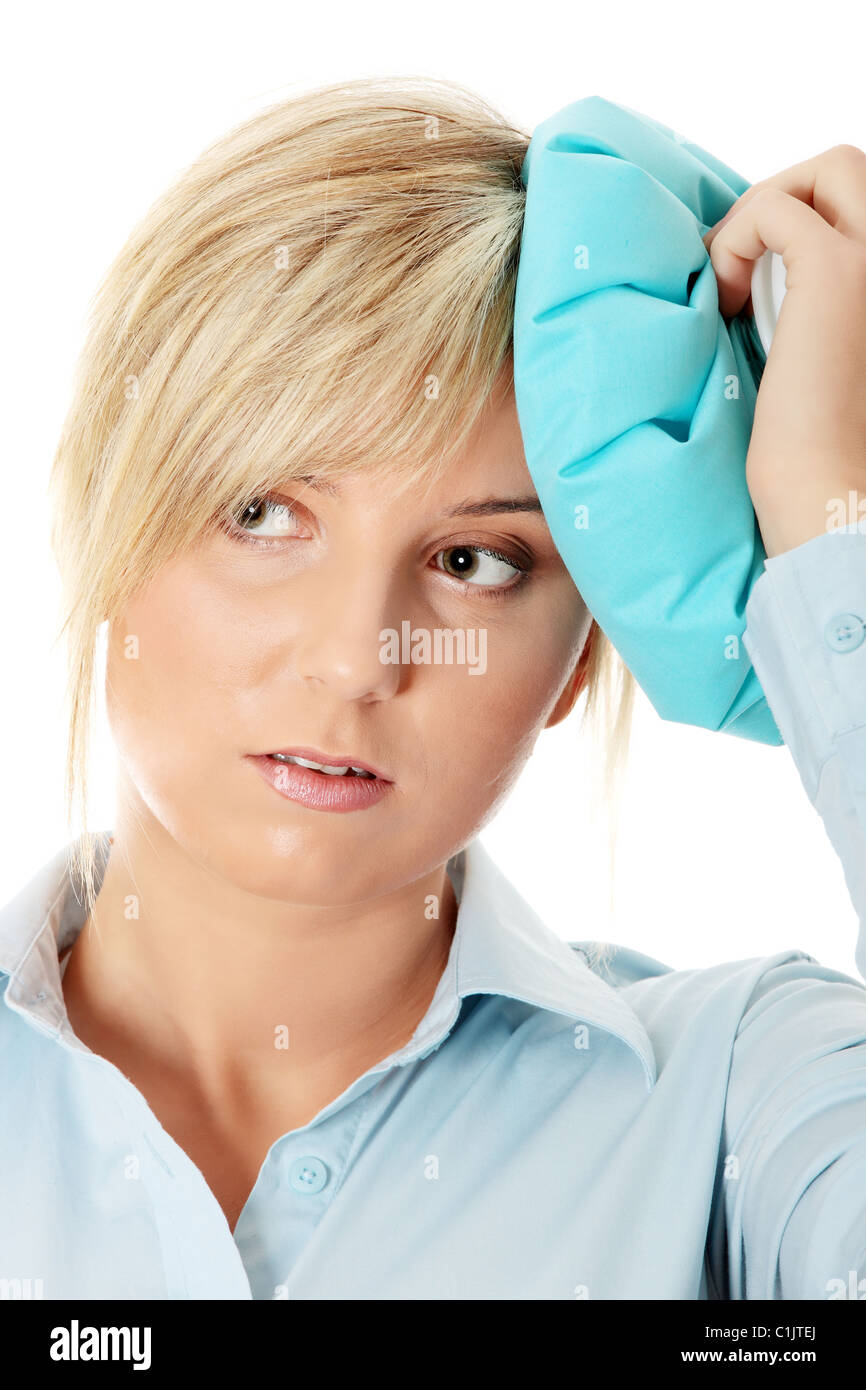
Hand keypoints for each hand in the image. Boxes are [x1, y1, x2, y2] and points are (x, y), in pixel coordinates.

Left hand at [702, 146, 865, 558]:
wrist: (826, 487)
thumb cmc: (820, 438)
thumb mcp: (826, 342)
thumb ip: (817, 297)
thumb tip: (770, 261)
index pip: (859, 204)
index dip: (801, 225)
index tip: (757, 280)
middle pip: (848, 168)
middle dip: (785, 198)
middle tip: (742, 264)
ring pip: (825, 167)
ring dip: (761, 211)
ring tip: (732, 283)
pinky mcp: (835, 271)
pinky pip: (772, 209)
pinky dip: (732, 242)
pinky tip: (725, 301)